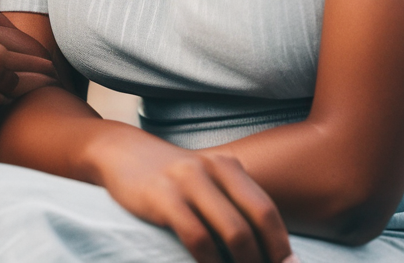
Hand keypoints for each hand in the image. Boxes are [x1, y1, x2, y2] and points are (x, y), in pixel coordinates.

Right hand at [0, 0, 57, 110]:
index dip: (10, 33)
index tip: (20, 44)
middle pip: (11, 34)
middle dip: (30, 48)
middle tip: (47, 60)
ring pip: (17, 54)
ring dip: (35, 68)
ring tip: (51, 76)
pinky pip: (8, 76)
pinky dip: (16, 86)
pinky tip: (25, 93)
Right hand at [93, 126, 295, 262]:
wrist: (122, 152)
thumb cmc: (171, 178)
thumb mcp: (206, 180)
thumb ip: (233, 205)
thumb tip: (269, 252)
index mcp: (228, 165)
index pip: (267, 210)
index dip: (281, 246)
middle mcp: (212, 169)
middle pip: (256, 221)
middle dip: (267, 259)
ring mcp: (187, 181)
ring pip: (233, 233)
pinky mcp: (162, 197)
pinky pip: (198, 238)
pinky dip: (210, 262)